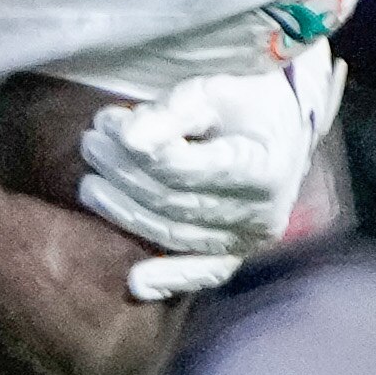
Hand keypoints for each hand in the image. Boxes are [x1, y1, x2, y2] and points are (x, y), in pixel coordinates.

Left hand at [78, 54, 344, 301]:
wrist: (285, 130)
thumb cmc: (244, 104)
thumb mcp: (212, 91)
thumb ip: (172, 113)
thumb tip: (128, 138)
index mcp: (261, 168)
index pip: (183, 168)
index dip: (138, 149)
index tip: (109, 122)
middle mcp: (261, 213)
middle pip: (172, 201)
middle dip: (122, 172)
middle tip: (90, 143)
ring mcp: (250, 239)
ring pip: (173, 233)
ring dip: (123, 210)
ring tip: (90, 181)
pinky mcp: (238, 254)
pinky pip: (203, 272)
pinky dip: (169, 278)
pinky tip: (136, 283)